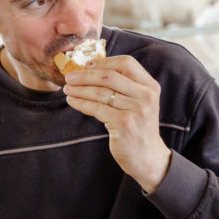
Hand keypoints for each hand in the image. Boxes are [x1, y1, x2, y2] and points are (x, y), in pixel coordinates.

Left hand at [63, 55, 171, 191]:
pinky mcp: (124, 123)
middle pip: (109, 76)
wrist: (147, 156)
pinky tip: (73, 101)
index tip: (87, 65)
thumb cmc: (138, 126)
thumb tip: (93, 68)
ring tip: (68, 89)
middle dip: (85, 75)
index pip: (126, 63)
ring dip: (80, 89)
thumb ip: (126, 85)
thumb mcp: (140, 102)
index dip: (104, 62)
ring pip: (100, 92)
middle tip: (70, 77)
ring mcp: (136, 109)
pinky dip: (81, 103)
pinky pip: (96, 108)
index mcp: (150, 86)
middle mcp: (146, 96)